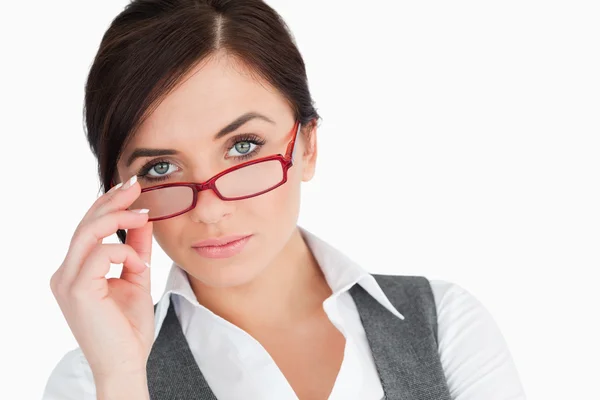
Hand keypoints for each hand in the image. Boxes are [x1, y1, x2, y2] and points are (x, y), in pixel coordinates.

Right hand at [50, 175, 153, 379]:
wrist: (127, 363)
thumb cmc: (129, 327)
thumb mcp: (136, 277)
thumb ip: (136, 249)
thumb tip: (144, 220)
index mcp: (75, 271)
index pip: (87, 228)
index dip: (108, 204)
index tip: (131, 189)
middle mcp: (65, 273)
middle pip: (85, 224)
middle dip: (112, 201)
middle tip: (137, 186)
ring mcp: (67, 281)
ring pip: (88, 232)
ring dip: (120, 219)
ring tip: (145, 215)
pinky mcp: (77, 290)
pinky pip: (101, 253)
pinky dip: (126, 253)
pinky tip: (141, 267)